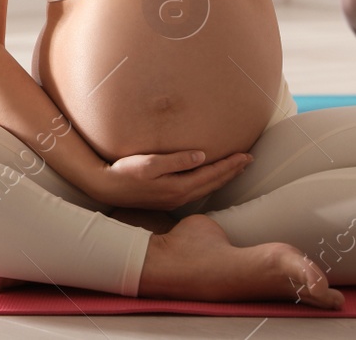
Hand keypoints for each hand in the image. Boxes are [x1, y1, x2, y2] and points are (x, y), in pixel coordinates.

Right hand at [86, 148, 252, 211]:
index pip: (212, 174)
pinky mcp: (167, 199)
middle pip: (213, 183)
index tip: (246, 155)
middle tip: (249, 160)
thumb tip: (202, 156)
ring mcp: (174, 200)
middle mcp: (180, 196)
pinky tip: (210, 178)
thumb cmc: (125, 172)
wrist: (106, 188)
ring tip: (236, 168)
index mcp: (179, 187)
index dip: (230, 165)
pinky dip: (210, 182)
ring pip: (207, 188)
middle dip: (232, 172)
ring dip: (223, 178)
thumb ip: (176, 160)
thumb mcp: (150, 163)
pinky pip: (197, 190)